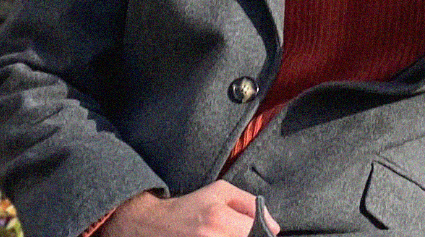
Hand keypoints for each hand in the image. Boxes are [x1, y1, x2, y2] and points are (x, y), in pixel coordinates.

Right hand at [102, 181, 279, 236]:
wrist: (151, 224)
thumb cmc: (191, 205)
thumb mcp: (222, 191)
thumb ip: (251, 204)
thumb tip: (274, 226)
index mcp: (219, 219)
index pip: (256, 233)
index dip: (262, 232)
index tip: (259, 230)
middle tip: (237, 231)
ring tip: (225, 233)